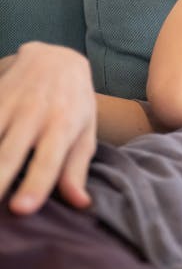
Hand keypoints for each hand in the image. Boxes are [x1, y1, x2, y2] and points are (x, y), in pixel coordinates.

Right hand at [0, 42, 96, 213]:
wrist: (56, 58)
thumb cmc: (74, 104)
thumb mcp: (84, 133)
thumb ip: (76, 169)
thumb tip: (80, 203)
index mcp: (63, 126)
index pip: (49, 161)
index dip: (34, 185)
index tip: (21, 209)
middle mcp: (35, 115)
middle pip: (9, 153)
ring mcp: (9, 105)